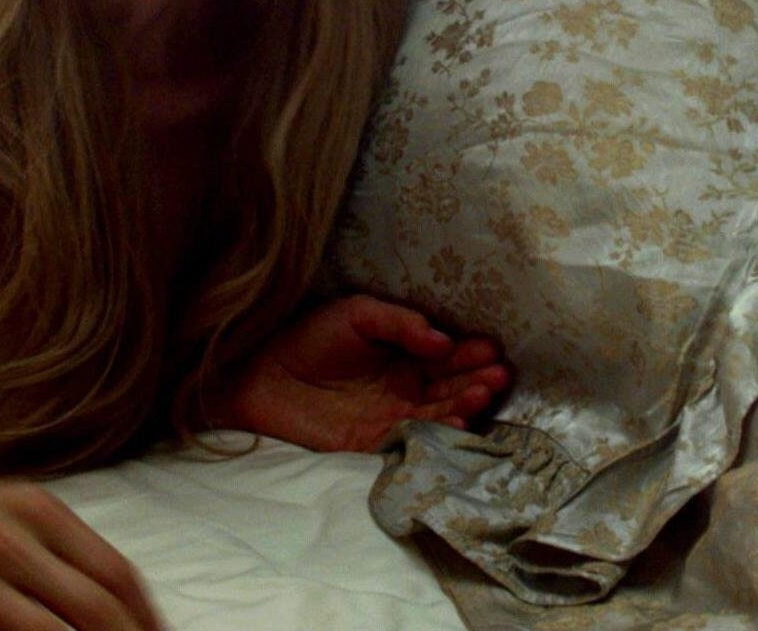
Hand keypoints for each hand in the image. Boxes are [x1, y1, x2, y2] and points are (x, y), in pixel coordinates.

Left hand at [219, 294, 511, 452]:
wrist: (258, 375)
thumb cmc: (306, 338)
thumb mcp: (356, 314)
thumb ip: (400, 323)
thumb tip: (442, 341)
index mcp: (404, 355)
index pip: (447, 356)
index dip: (470, 353)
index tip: (491, 348)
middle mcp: (404, 388)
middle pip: (450, 386)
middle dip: (477, 380)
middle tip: (499, 373)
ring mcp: (390, 417)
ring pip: (439, 414)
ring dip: (465, 404)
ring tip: (485, 392)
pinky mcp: (371, 443)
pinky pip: (411, 440)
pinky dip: (436, 433)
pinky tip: (456, 422)